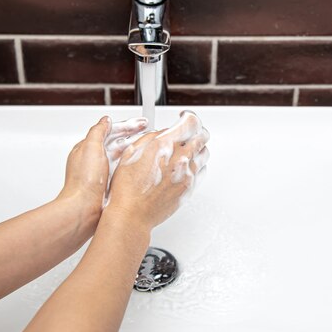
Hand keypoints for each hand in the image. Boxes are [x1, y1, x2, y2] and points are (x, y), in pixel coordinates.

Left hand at [57, 116, 148, 224]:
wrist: (84, 209)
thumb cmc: (84, 181)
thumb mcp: (90, 148)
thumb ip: (98, 131)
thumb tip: (105, 120)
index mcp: (89, 149)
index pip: (111, 132)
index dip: (127, 126)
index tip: (141, 123)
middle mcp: (96, 160)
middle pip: (118, 143)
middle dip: (134, 136)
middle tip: (150, 132)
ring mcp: (103, 173)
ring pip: (123, 156)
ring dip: (136, 149)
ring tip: (150, 145)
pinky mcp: (110, 185)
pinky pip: (124, 170)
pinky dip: (134, 164)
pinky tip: (143, 164)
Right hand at [106, 111, 208, 231]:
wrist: (132, 215)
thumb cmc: (127, 188)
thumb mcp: (131, 153)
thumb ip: (150, 138)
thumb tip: (162, 132)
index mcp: (164, 145)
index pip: (190, 122)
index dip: (188, 116)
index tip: (184, 117)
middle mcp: (179, 158)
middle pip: (202, 136)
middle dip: (196, 131)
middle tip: (188, 132)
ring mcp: (186, 174)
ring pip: (204, 153)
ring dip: (198, 148)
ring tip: (187, 149)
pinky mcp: (189, 188)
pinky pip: (202, 171)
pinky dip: (197, 165)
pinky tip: (186, 166)